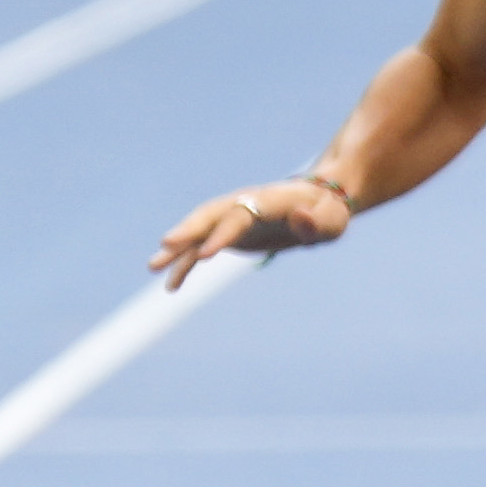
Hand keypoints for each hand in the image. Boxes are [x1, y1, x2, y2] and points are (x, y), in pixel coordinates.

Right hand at [149, 177, 345, 284]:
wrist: (319, 202)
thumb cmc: (328, 212)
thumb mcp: (332, 220)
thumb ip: (316, 222)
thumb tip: (301, 218)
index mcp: (269, 200)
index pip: (240, 215)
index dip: (222, 234)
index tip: (204, 255)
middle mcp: (244, 203)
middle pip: (210, 215)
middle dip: (188, 231)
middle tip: (165, 246)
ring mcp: (233, 216)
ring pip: (199, 229)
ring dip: (178, 247)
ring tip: (153, 268)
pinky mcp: (229, 231)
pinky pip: (202, 245)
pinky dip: (187, 262)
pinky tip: (172, 286)